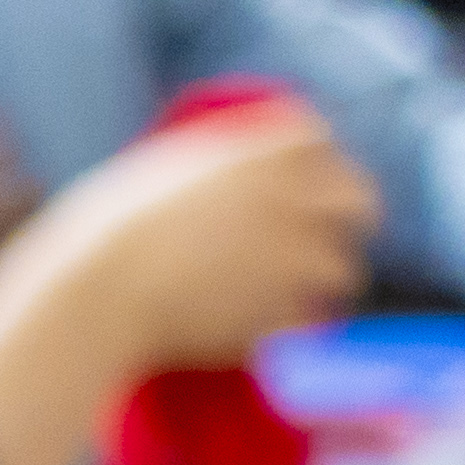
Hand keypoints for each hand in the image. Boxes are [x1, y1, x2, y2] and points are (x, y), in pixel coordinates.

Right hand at [0, 100, 376, 372]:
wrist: (105, 289)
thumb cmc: (110, 231)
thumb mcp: (165, 173)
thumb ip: (218, 174)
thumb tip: (236, 188)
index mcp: (261, 152)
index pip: (320, 139)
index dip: (318, 159)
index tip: (312, 177)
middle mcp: (292, 197)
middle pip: (359, 200)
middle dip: (351, 218)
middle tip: (329, 236)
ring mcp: (297, 257)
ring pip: (344, 269)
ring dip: (324, 279)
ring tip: (292, 290)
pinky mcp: (287, 312)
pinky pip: (312, 320)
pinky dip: (294, 325)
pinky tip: (266, 325)